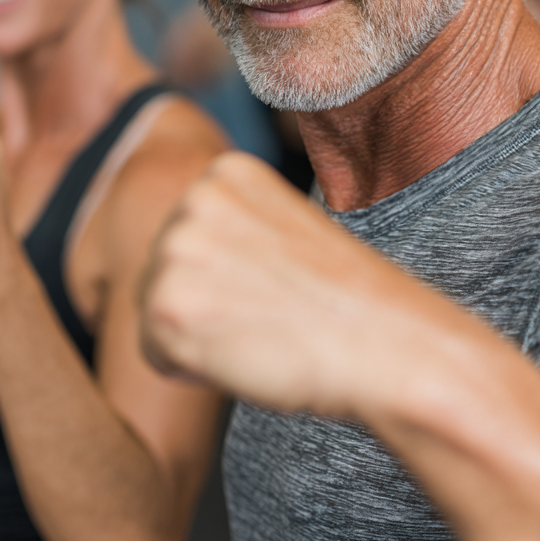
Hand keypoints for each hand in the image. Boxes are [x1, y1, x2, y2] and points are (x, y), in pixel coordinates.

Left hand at [141, 152, 472, 419]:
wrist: (386, 344)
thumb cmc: (345, 300)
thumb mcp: (281, 230)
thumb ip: (226, 229)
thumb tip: (176, 258)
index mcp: (226, 171)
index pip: (184, 236)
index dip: (224, 277)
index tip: (274, 284)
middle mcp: (195, 197)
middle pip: (159, 269)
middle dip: (202, 304)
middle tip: (268, 315)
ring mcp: (178, 247)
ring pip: (153, 310)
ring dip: (196, 336)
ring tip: (258, 332)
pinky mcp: (167, 303)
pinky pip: (153, 351)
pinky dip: (190, 368)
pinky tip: (243, 356)